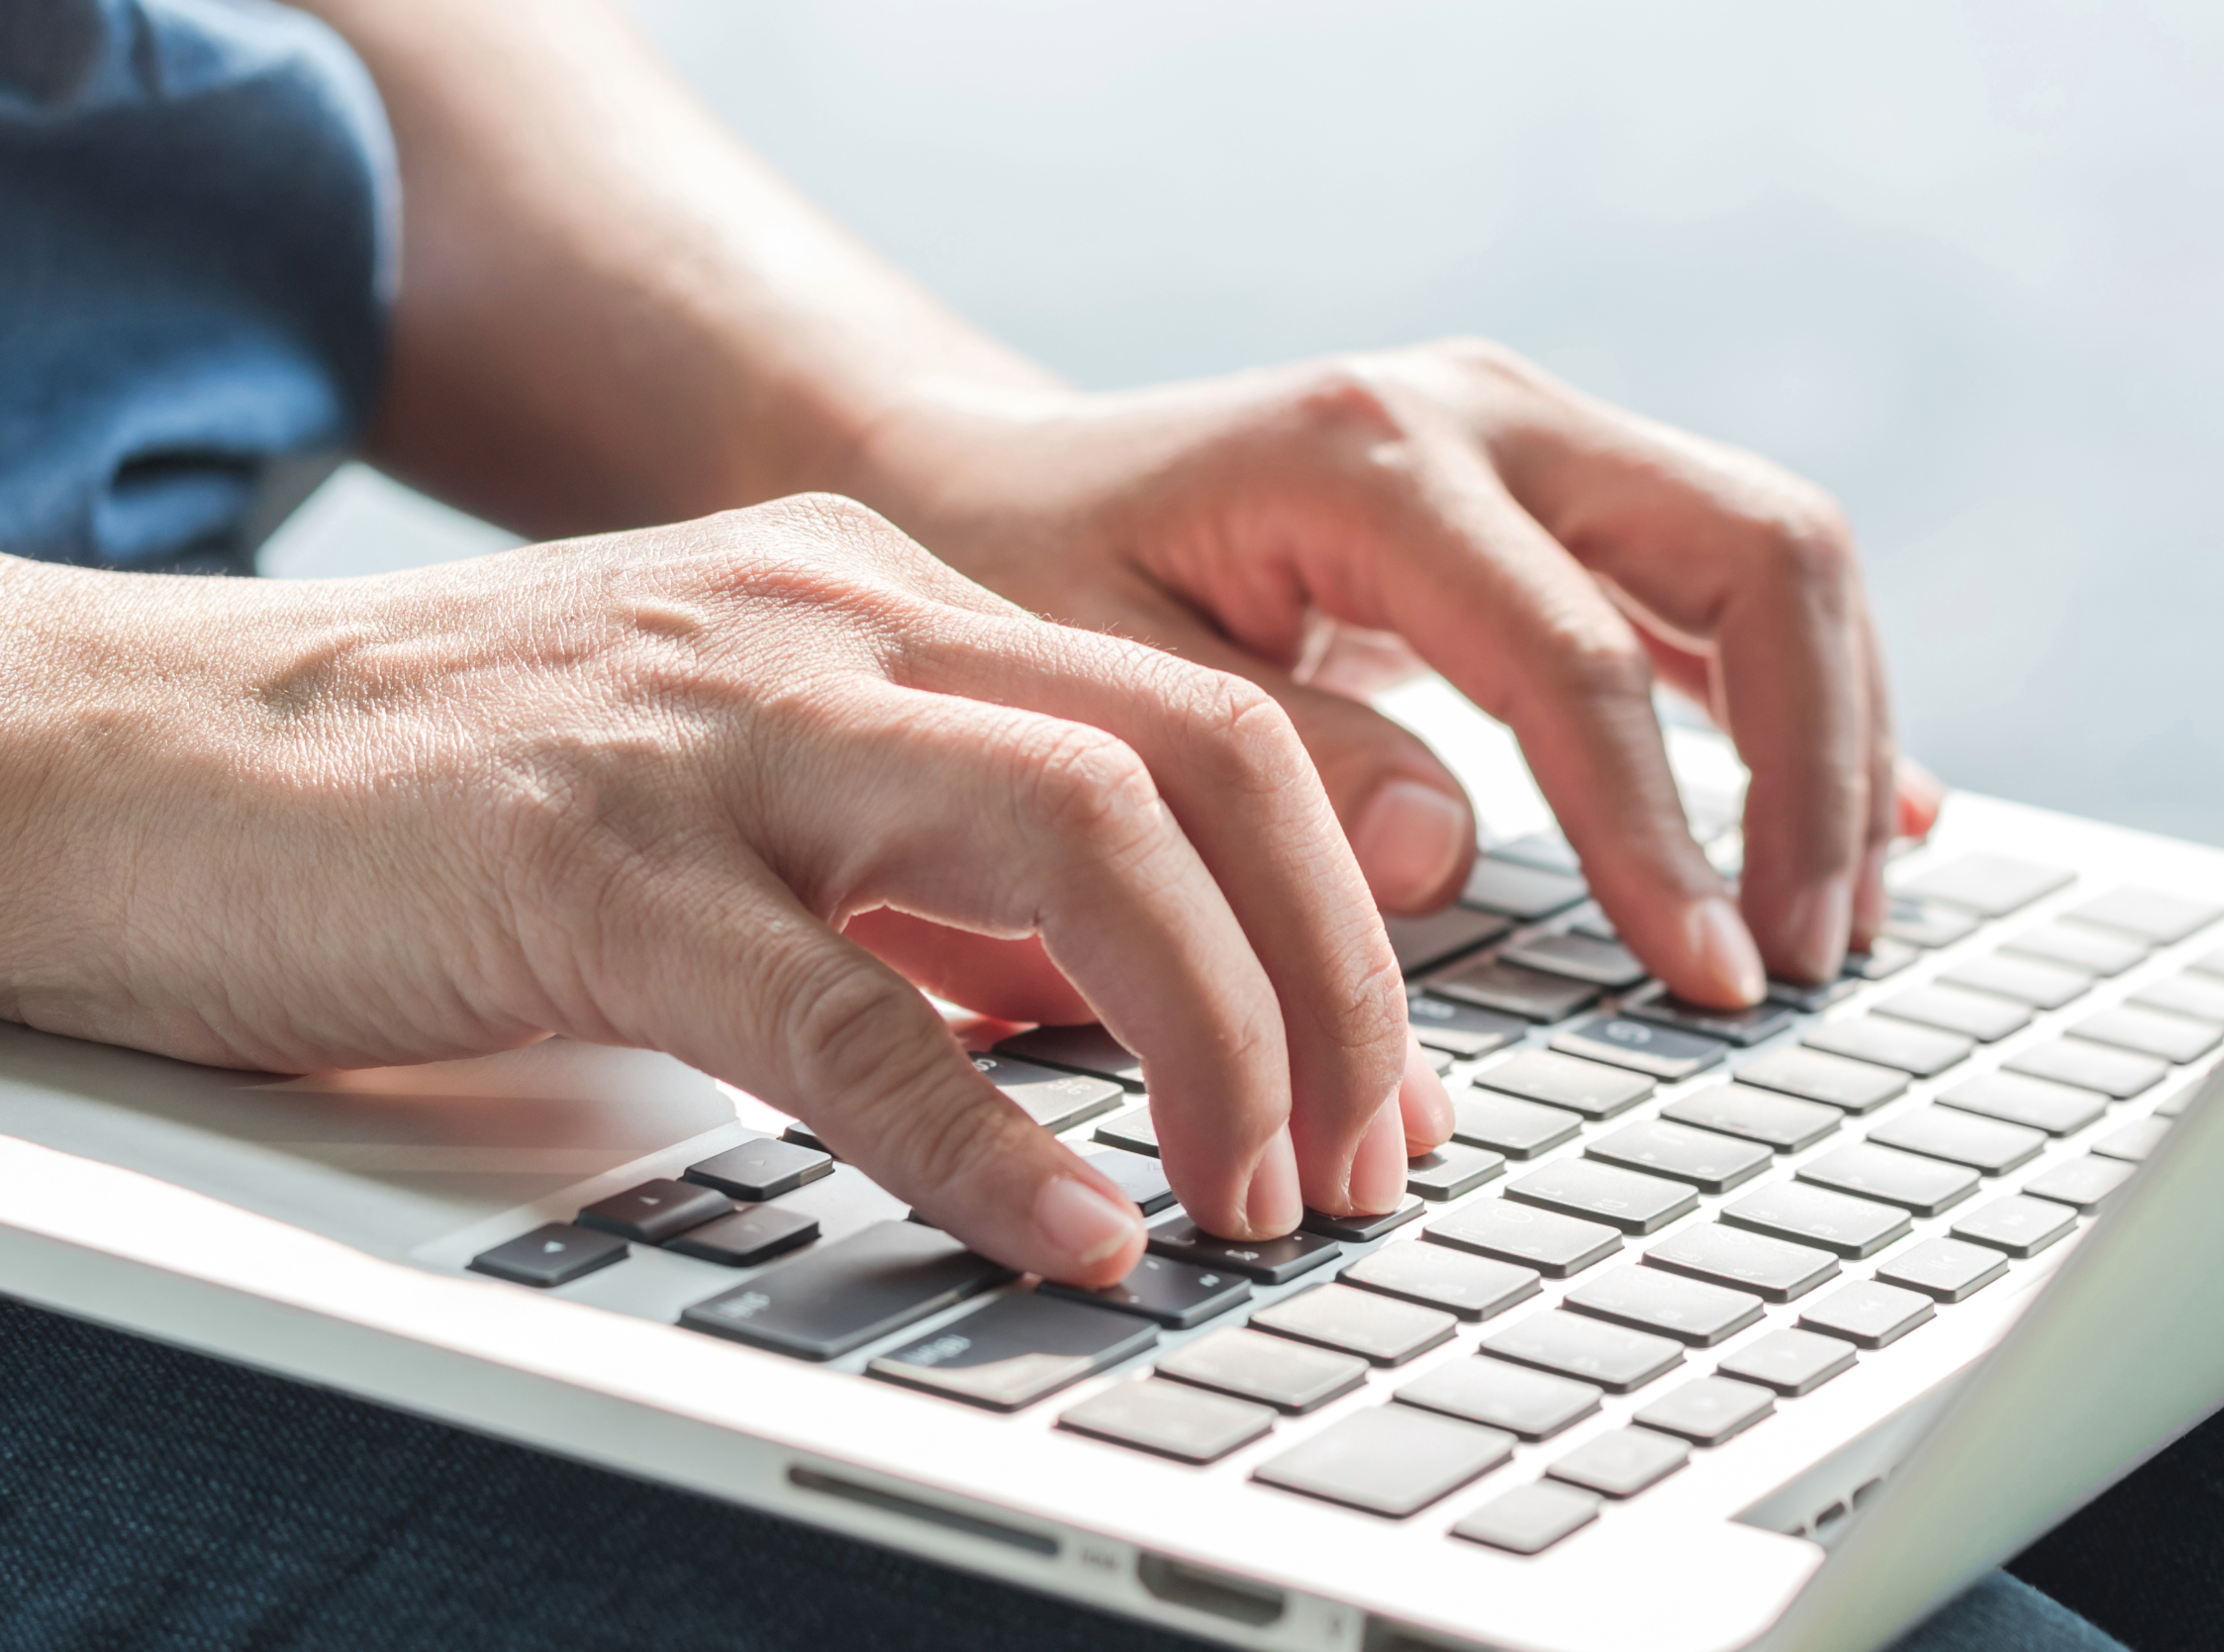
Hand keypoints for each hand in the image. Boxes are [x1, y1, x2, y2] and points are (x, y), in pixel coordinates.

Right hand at [0, 492, 1447, 1281]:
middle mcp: (825, 627)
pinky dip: (989, 1142)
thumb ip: (904, 865)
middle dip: (1331, 975)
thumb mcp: (720, 779)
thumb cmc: (420, 789)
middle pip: (1195, 762)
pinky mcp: (588, 868)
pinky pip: (852, 1013)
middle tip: (1367, 1156)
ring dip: (1217, 1036)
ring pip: (1078, 843)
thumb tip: (1091, 1011)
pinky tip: (1066, 1238)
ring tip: (1260, 1198)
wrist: (114, 752)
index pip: (1196, 718)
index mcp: (871, 597)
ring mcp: (712, 733)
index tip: (1381, 1071)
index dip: (1334, 905)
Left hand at [856, 341, 1939, 1002]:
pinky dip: (1798, 695)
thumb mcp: (1098, 676)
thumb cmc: (1024, 580)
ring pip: (1773, 555)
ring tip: (1834, 918)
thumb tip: (1439, 856)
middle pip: (1751, 556)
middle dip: (1810, 767)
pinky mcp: (1546, 487)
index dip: (1660, 836)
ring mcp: (1529, 436)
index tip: (1707, 980)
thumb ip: (1272, 760)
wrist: (999, 485)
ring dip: (1835, 734)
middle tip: (1802, 954)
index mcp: (1368, 456)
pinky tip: (1863, 811)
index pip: (1578, 659)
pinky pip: (1723, 577)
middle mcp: (1480, 413)